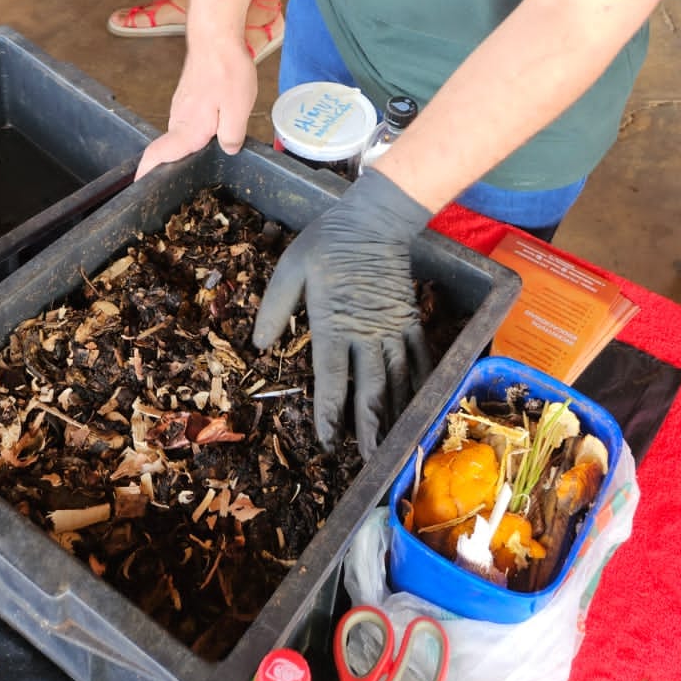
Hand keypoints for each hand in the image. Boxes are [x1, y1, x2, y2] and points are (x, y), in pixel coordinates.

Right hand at [135, 34, 257, 177]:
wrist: (216, 37)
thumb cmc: (226, 71)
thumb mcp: (239, 109)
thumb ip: (232, 136)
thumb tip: (227, 150)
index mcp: (187, 128)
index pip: (158, 155)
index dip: (147, 173)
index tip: (139, 190)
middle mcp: (178, 119)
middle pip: (172, 149)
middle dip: (178, 165)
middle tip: (194, 182)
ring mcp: (181, 106)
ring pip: (184, 134)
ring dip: (193, 145)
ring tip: (213, 154)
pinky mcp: (188, 96)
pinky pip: (190, 120)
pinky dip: (200, 128)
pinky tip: (219, 125)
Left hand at [253, 166, 432, 458]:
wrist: (374, 219)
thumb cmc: (326, 243)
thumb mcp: (290, 269)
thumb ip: (275, 308)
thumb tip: (259, 346)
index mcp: (333, 323)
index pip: (332, 378)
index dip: (330, 413)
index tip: (328, 442)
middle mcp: (366, 333)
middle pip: (371, 388)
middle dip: (370, 428)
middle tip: (371, 461)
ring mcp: (392, 328)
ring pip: (397, 379)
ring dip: (396, 414)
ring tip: (396, 445)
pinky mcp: (409, 320)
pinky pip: (419, 357)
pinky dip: (420, 383)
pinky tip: (420, 406)